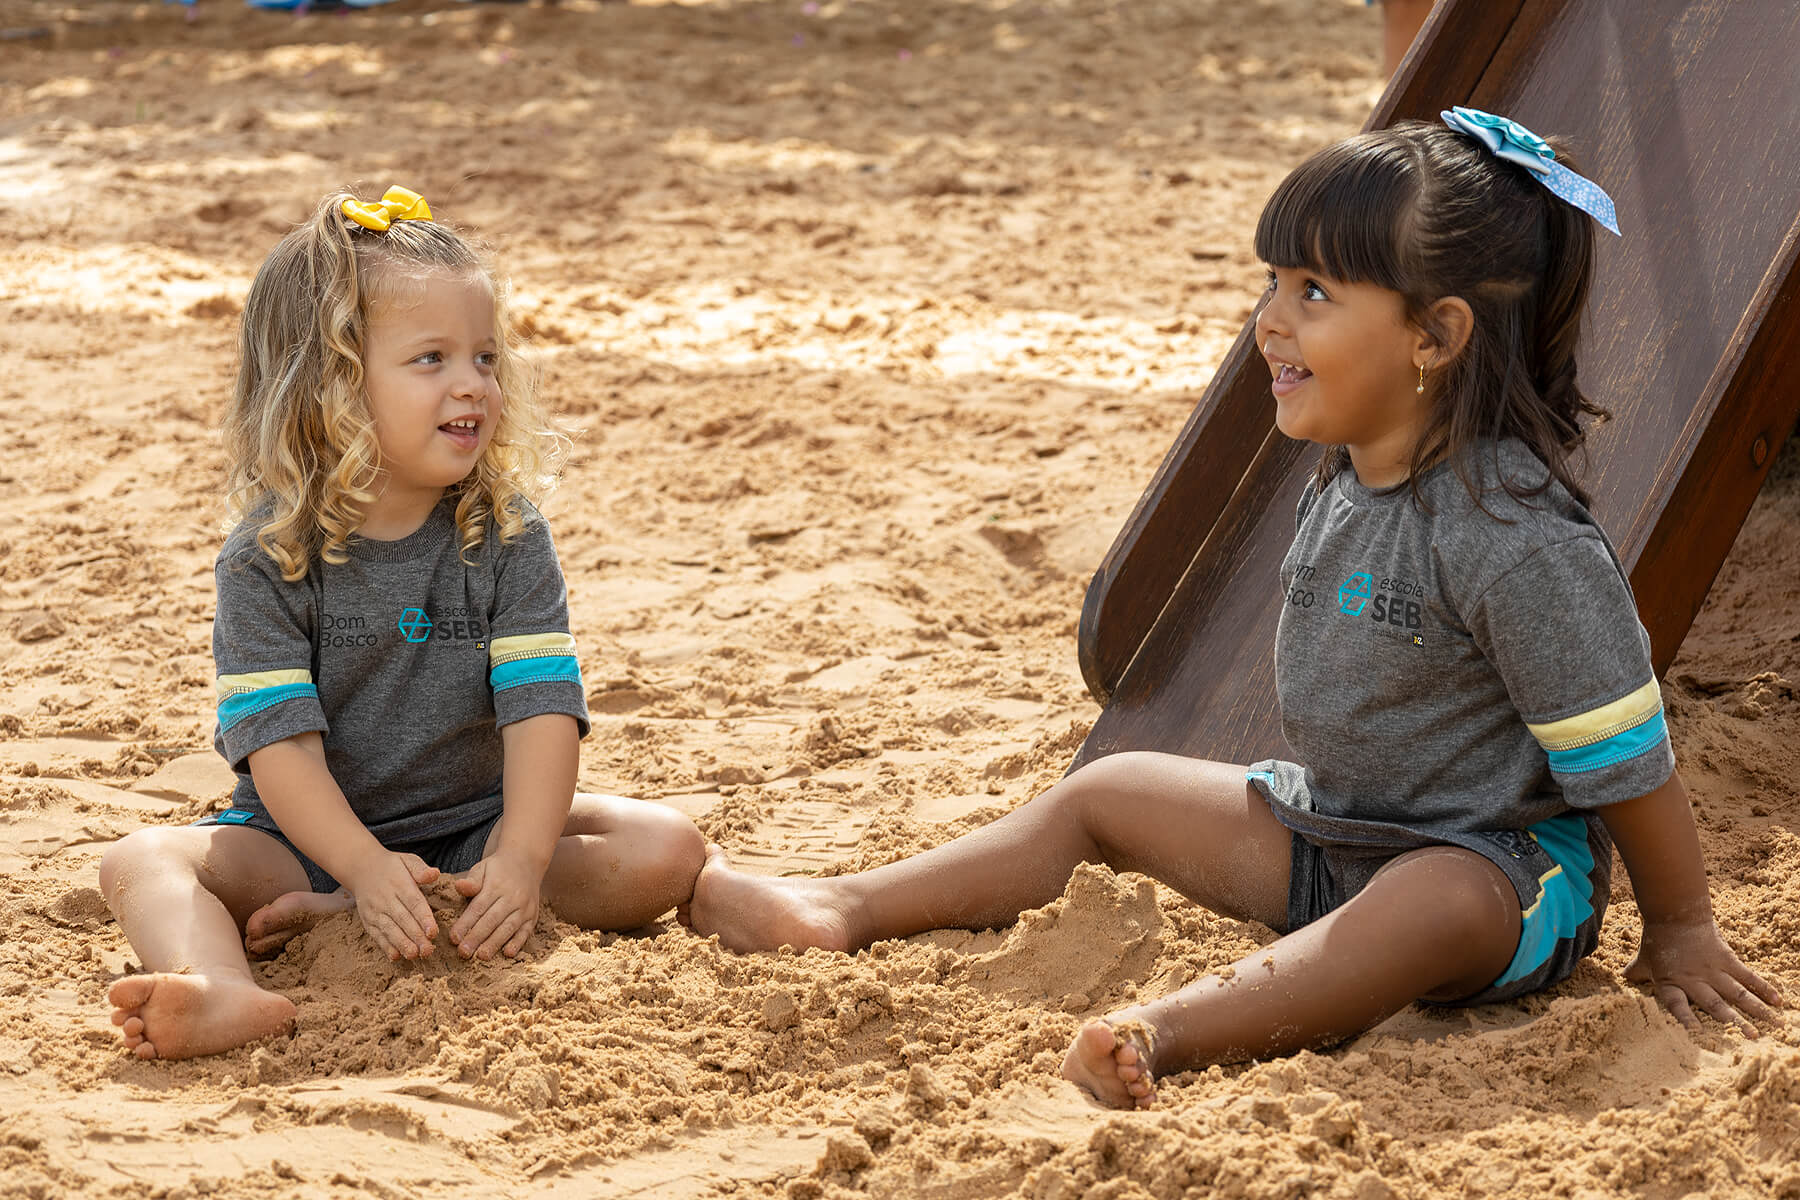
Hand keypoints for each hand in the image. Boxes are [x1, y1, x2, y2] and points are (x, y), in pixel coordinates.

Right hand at [344, 851, 439, 960]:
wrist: (361, 868)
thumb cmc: (392, 866)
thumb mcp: (408, 860)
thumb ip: (420, 869)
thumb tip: (434, 874)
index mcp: (399, 884)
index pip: (413, 903)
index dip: (424, 918)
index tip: (433, 932)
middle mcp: (385, 899)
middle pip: (402, 919)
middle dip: (416, 936)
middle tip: (428, 950)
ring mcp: (374, 911)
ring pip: (389, 929)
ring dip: (402, 944)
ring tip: (414, 955)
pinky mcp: (367, 920)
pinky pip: (376, 934)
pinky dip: (385, 946)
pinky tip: (395, 956)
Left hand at [450, 849, 544, 960]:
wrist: (527, 861)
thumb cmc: (498, 869)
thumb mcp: (483, 868)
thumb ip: (472, 881)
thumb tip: (459, 886)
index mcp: (496, 886)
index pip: (478, 907)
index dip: (465, 924)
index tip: (453, 938)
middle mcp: (512, 897)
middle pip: (492, 920)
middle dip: (477, 937)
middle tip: (464, 953)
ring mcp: (525, 908)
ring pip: (508, 927)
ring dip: (495, 943)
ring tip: (482, 956)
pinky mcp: (533, 916)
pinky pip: (526, 931)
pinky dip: (518, 943)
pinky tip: (508, 953)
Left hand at [1627, 918, 1782, 1033]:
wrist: (1674, 914)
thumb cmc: (1657, 940)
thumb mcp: (1643, 959)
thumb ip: (1636, 973)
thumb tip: (1622, 979)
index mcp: (1671, 983)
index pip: (1677, 1006)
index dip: (1686, 1021)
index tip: (1697, 1036)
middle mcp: (1694, 980)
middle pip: (1715, 1004)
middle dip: (1734, 1022)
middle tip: (1752, 1039)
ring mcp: (1712, 970)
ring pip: (1737, 993)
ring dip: (1756, 1010)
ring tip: (1772, 1026)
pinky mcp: (1727, 959)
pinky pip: (1747, 975)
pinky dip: (1763, 988)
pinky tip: (1777, 1001)